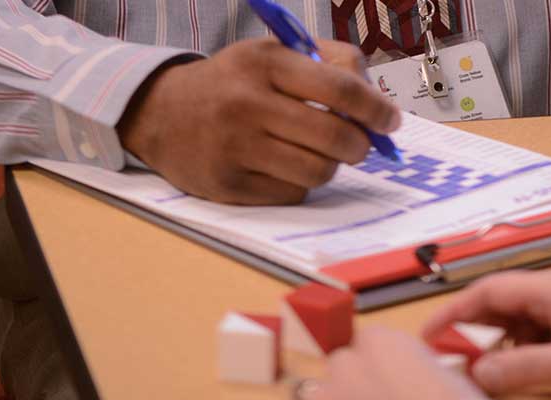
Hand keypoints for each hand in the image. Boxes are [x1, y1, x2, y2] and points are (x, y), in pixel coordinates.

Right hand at [118, 39, 400, 204]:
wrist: (160, 112)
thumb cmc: (233, 83)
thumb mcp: (273, 54)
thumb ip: (330, 63)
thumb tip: (376, 102)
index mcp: (264, 63)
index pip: (339, 89)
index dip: (376, 109)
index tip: (390, 121)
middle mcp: (247, 104)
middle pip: (334, 138)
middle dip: (360, 146)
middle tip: (360, 145)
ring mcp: (235, 148)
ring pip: (317, 172)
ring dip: (329, 166)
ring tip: (317, 153)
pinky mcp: (228, 185)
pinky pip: (291, 194)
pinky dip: (298, 183)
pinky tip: (282, 166)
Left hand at [284, 328, 480, 399]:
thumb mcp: (447, 373)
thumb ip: (418, 365)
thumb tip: (415, 376)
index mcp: (380, 342)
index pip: (368, 341)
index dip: (382, 364)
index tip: (394, 381)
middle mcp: (346, 364)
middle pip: (341, 366)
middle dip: (355, 385)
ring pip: (318, 396)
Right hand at [422, 270, 550, 394]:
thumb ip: (525, 369)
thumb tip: (479, 374)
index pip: (489, 290)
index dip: (454, 311)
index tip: (430, 334)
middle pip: (501, 304)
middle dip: (472, 330)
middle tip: (451, 359)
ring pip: (521, 321)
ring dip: (499, 343)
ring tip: (483, 371)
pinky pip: (541, 332)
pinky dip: (523, 350)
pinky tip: (522, 371)